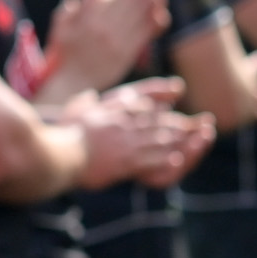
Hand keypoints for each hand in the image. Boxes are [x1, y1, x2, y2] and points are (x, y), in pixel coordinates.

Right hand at [46, 0, 171, 92]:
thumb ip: (65, 14)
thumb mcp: (59, 31)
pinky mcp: (126, 51)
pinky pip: (143, 33)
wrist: (73, 83)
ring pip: (137, 12)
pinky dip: (154, 22)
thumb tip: (73, 0)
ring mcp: (114, 38)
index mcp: (82, 16)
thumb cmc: (65, 56)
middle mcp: (99, 24)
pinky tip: (162, 13)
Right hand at [66, 79, 210, 189]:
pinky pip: (152, 160)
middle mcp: (123, 126)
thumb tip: (90, 94)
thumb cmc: (60, 135)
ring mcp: (126, 144)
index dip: (160, 109)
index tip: (172, 110)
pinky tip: (176, 159)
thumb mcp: (72, 111)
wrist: (55, 156)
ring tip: (196, 140)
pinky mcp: (126, 163)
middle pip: (158, 123)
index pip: (143, 108)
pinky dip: (164, 159)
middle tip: (201, 124)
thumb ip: (84, 101)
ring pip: (160, 140)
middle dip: (181, 123)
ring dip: (179, 140)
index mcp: (112, 114)